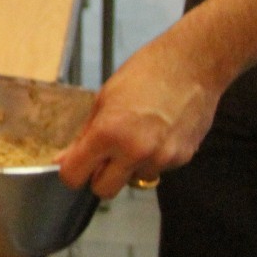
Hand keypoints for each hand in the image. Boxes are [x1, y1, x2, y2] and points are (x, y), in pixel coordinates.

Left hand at [55, 37, 220, 198]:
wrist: (193, 65)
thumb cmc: (146, 73)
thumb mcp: (104, 98)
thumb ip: (84, 136)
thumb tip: (63, 161)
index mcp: (108, 133)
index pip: (76, 176)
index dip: (72, 172)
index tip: (75, 164)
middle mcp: (135, 152)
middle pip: (104, 191)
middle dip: (100, 178)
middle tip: (103, 157)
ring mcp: (161, 158)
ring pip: (134, 180)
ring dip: (130, 166)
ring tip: (139, 134)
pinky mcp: (182, 159)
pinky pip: (158, 169)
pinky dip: (154, 158)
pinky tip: (159, 132)